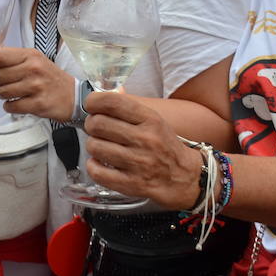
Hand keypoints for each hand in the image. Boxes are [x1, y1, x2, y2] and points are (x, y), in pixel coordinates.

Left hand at [0, 46, 75, 119]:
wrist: (73, 96)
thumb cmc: (51, 78)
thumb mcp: (35, 59)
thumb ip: (14, 57)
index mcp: (31, 55)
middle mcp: (33, 69)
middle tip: (7, 83)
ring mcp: (35, 87)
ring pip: (2, 92)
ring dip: (4, 95)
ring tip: (15, 93)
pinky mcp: (37, 104)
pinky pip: (10, 106)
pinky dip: (10, 107)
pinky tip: (18, 103)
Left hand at [81, 90, 202, 209]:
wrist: (184, 177)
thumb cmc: (164, 145)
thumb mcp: (154, 120)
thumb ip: (130, 106)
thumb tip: (112, 91)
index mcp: (150, 120)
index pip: (112, 102)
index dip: (93, 101)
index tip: (90, 105)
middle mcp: (145, 140)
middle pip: (98, 124)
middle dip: (91, 124)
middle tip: (96, 128)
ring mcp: (139, 163)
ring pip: (94, 146)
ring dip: (93, 145)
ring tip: (101, 146)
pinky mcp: (132, 184)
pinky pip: (97, 172)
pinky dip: (93, 166)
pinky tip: (100, 163)